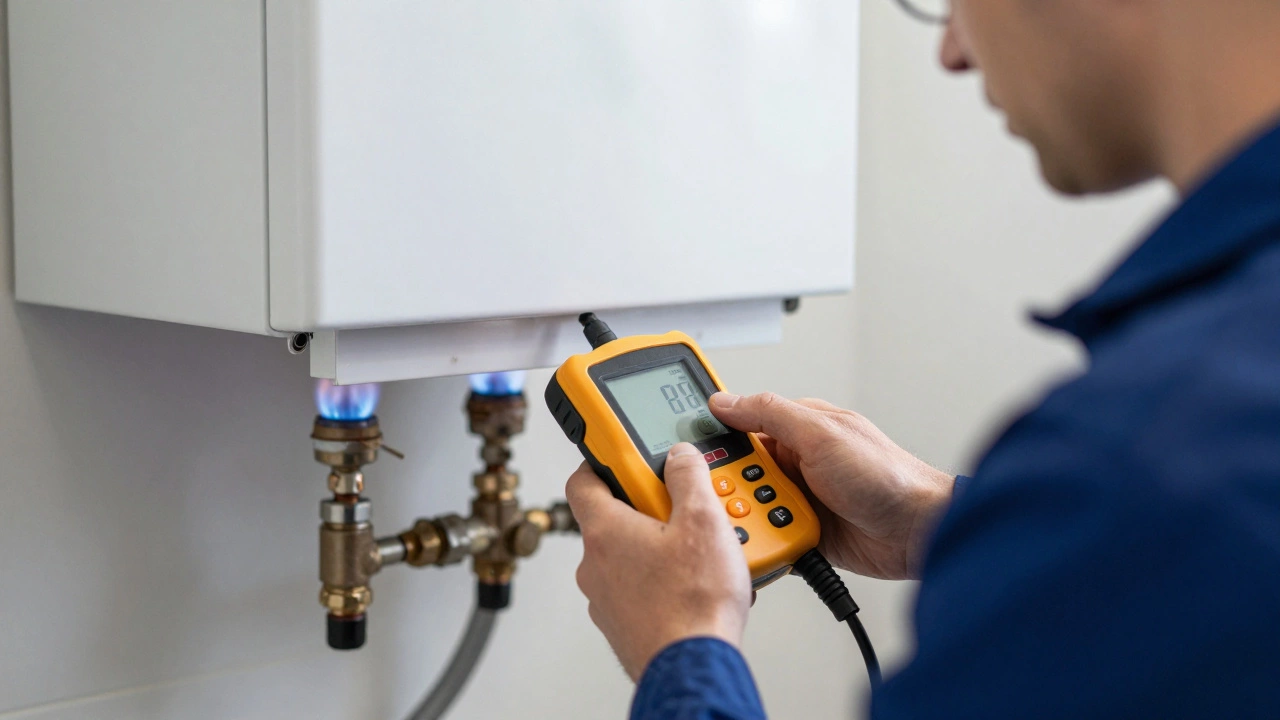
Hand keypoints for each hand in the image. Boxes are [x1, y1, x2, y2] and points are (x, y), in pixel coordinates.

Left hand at [565, 443, 751, 680]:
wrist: (693, 667)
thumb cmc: (692, 604)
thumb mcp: (703, 520)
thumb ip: (688, 477)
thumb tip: (680, 456)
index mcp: (604, 530)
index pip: (582, 479)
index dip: (602, 461)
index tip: (622, 454)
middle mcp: (595, 564)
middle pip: (613, 518)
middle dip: (649, 508)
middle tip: (684, 509)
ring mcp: (606, 598)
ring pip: (629, 557)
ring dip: (659, 548)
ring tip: (701, 553)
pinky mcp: (624, 624)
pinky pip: (639, 589)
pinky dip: (662, 581)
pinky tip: (696, 585)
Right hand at [709, 392, 954, 579]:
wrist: (920, 531)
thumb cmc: (887, 476)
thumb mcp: (822, 434)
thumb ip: (771, 414)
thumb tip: (726, 401)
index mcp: (798, 429)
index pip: (741, 426)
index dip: (714, 437)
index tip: (687, 449)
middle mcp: (796, 462)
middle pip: (738, 472)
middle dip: (730, 486)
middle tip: (734, 494)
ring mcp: (799, 497)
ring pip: (748, 507)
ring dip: (749, 517)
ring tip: (762, 522)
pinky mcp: (802, 532)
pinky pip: (767, 536)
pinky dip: (765, 543)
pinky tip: (768, 545)